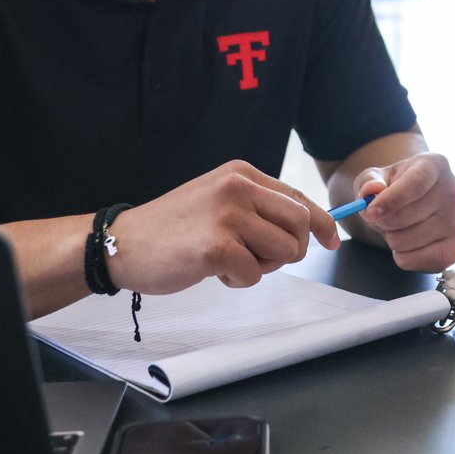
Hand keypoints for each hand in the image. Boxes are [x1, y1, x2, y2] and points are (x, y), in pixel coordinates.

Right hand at [110, 161, 338, 293]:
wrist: (123, 242)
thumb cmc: (173, 228)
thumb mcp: (219, 201)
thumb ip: (258, 209)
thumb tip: (307, 228)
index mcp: (241, 173)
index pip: (298, 198)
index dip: (321, 223)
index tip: (331, 241)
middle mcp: (237, 187)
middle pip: (299, 225)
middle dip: (289, 250)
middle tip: (259, 258)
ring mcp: (227, 215)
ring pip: (283, 251)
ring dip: (261, 267)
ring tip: (228, 261)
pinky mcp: (216, 246)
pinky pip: (255, 274)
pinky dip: (238, 280)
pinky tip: (211, 270)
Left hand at [355, 153, 454, 271]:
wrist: (412, 204)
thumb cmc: (394, 187)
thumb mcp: (376, 177)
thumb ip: (369, 180)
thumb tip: (371, 190)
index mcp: (436, 165)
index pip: (417, 182)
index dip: (391, 199)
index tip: (370, 211)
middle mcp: (454, 192)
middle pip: (409, 215)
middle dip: (384, 221)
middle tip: (380, 218)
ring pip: (409, 240)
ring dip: (392, 238)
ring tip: (397, 228)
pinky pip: (419, 261)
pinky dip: (403, 257)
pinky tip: (407, 244)